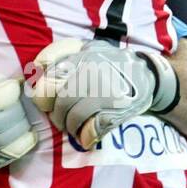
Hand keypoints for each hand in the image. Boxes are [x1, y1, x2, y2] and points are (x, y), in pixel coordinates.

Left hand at [31, 38, 178, 147]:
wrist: (150, 75)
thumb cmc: (112, 65)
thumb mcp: (90, 50)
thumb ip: (64, 56)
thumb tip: (37, 71)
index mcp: (81, 53)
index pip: (46, 69)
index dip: (41, 89)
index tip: (46, 98)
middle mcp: (91, 68)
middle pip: (57, 98)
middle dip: (55, 113)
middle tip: (60, 118)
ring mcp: (105, 89)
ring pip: (72, 115)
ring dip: (69, 127)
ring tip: (74, 128)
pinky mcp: (117, 108)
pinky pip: (91, 128)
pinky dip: (86, 136)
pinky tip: (86, 137)